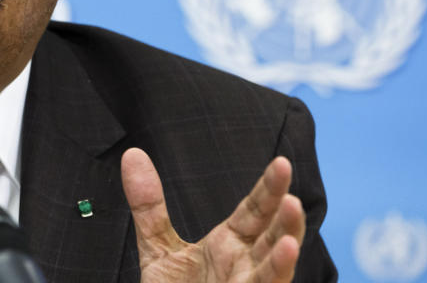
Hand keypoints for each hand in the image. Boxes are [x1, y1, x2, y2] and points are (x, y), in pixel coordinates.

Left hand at [122, 148, 304, 282]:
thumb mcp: (157, 247)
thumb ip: (149, 205)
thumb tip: (133, 156)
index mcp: (230, 245)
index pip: (255, 211)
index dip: (269, 189)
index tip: (281, 163)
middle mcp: (245, 267)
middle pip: (272, 238)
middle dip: (286, 219)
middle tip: (293, 197)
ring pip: (274, 273)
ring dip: (285, 256)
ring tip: (289, 236)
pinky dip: (271, 281)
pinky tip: (281, 261)